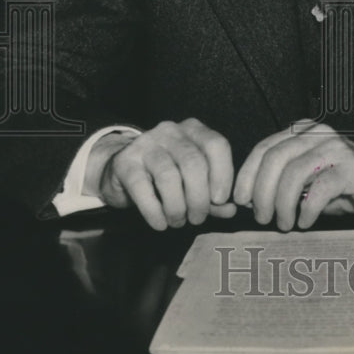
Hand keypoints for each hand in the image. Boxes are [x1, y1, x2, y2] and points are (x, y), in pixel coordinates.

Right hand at [88, 119, 236, 229]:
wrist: (122, 169)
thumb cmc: (166, 175)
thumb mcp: (193, 181)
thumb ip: (213, 196)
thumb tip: (231, 210)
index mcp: (193, 130)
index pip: (216, 145)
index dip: (223, 174)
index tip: (220, 200)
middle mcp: (170, 131)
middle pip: (193, 163)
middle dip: (199, 198)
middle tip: (197, 218)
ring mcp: (145, 143)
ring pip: (168, 176)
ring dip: (177, 207)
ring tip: (178, 222)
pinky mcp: (124, 162)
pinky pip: (142, 188)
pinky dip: (154, 211)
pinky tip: (160, 224)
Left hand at [234, 120, 353, 230]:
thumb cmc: (342, 184)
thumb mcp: (307, 179)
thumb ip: (280, 181)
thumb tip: (247, 200)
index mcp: (302, 131)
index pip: (264, 148)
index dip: (247, 175)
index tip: (240, 201)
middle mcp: (318, 133)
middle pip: (275, 158)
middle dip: (262, 192)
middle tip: (261, 217)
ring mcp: (336, 148)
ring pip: (295, 172)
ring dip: (282, 203)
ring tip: (283, 224)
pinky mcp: (353, 168)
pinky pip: (321, 188)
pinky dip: (307, 209)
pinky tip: (305, 222)